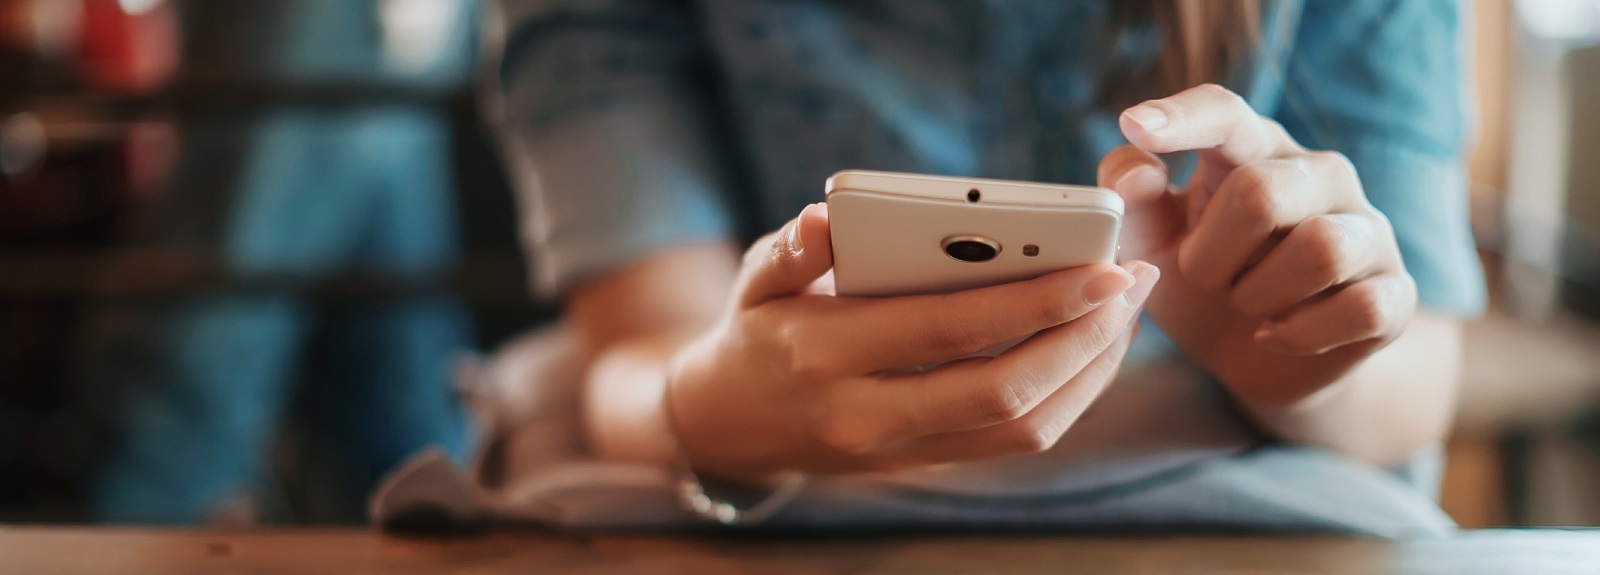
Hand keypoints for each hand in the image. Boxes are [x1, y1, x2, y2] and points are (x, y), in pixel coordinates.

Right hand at [665, 204, 1158, 481]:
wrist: (727, 426)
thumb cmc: (754, 332)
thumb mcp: (754, 280)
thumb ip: (792, 250)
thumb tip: (824, 218)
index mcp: (825, 354)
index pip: (948, 331)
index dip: (1034, 302)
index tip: (1100, 267)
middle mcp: (867, 415)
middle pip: (1002, 390)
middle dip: (1083, 338)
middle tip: (1134, 283)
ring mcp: (899, 451)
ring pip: (1021, 427)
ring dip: (1088, 371)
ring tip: (1126, 312)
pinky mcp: (925, 464)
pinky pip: (1013, 440)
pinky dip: (1067, 396)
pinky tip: (1093, 347)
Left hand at [1098, 84, 1416, 404]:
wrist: (1254, 359)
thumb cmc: (1202, 279)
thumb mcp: (1153, 241)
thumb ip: (1132, 198)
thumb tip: (1138, 172)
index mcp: (1254, 150)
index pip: (1225, 113)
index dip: (1183, 118)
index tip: (1135, 124)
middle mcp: (1320, 175)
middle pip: (1262, 192)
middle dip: (1211, 253)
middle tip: (1202, 277)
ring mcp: (1366, 230)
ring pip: (1319, 249)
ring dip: (1257, 293)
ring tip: (1242, 302)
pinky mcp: (1394, 293)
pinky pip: (1358, 308)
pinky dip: (1300, 333)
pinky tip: (1273, 334)